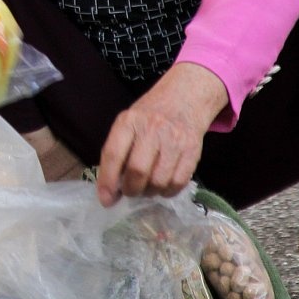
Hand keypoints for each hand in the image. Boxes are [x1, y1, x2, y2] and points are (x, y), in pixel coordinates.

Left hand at [95, 62, 228, 206]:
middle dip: (131, 189)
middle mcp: (151, 129)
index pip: (113, 154)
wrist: (185, 99)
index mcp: (128, 121)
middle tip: (130, 192)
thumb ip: (117, 151)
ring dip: (150, 192)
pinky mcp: (192, 151)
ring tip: (147, 187)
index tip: (105, 199)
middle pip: (138, 171)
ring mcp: (174, 140)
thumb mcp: (127, 123)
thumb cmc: (149, 116)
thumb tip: (109, 189)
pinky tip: (163, 186)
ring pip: (159, 181)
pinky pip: (178, 183)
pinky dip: (168, 191)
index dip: (107, 181)